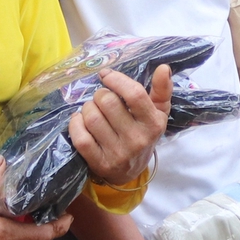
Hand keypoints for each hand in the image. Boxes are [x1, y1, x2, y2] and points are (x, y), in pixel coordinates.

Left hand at [71, 66, 171, 185]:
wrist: (130, 171)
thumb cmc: (143, 134)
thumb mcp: (157, 113)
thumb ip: (162, 90)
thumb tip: (164, 68)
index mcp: (153, 124)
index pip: (134, 94)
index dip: (116, 80)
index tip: (106, 76)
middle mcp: (137, 139)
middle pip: (108, 102)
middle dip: (100, 94)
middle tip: (101, 98)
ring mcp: (118, 153)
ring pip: (92, 118)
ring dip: (87, 108)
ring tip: (92, 110)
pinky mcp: (99, 163)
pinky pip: (81, 137)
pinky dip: (76, 124)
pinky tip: (80, 121)